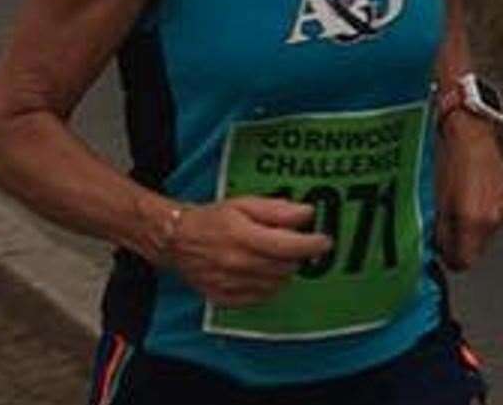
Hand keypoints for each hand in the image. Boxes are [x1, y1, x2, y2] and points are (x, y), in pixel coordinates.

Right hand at [167, 197, 332, 307]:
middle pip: (285, 266)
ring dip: (282, 270)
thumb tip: (307, 214)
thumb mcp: (244, 204)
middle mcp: (238, 263)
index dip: (311, 244)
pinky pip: (261, 296)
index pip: (288, 246)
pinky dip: (267, 285)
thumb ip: (277, 210)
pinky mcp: (226, 298)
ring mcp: (231, 284)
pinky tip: (260, 271)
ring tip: (274, 255)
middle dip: (296, 255)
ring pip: (276, 283)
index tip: (325, 241)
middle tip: (294, 243)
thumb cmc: (213, 218)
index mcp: (242, 236)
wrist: (177, 240)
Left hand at [435, 115, 502, 270]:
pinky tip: (475, 192)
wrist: (470, 127)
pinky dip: (485, 211)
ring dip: (474, 225)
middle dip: (462, 241)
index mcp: (471, 218)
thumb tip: (438, 247)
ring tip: (461, 201)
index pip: (463, 261)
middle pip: (476, 250)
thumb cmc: (447, 155)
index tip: (442, 251)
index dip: (450, 258)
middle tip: (448, 224)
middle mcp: (492, 217)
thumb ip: (439, 229)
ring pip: (486, 232)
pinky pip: (496, 216)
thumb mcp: (435, 197)